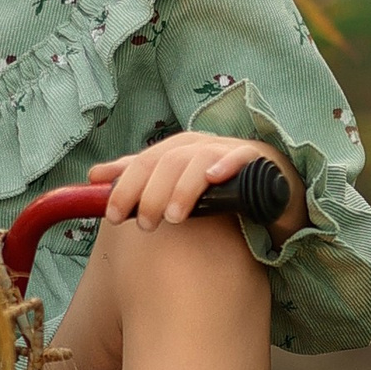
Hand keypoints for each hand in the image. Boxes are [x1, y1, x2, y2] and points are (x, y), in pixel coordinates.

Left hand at [88, 131, 306, 239]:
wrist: (276, 195)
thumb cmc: (220, 193)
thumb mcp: (176, 188)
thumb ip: (139, 180)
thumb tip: (94, 176)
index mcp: (179, 150)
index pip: (144, 161)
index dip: (124, 185)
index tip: (111, 215)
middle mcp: (201, 145)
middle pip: (167, 160)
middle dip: (149, 191)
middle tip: (143, 224)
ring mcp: (229, 150)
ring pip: (198, 160)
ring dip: (182, 188)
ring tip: (174, 218)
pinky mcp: (259, 159)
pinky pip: (241, 156)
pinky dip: (225, 165)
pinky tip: (213, 179)